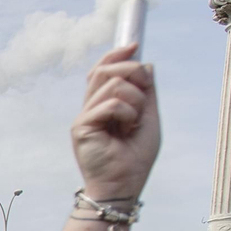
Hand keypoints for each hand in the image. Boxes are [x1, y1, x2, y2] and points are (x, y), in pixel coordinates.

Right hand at [73, 45, 159, 200]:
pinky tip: (126, 130)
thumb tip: (144, 62)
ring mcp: (84, 116)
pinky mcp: (81, 126)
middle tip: (144, 93)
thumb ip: (147, 92)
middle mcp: (90, 108)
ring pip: (113, 84)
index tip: (135, 44)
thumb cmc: (135, 158)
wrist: (124, 185)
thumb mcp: (149, 118)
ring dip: (136, 100)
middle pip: (106, 70)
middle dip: (133, 72)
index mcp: (103, 105)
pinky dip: (127, 113)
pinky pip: (110, 103)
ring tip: (133, 124)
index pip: (103, 70)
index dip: (117, 55)